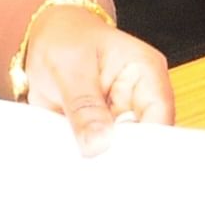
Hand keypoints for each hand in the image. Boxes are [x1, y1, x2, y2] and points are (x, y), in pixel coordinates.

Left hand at [21, 4, 173, 153]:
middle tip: (97, 165)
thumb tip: (98, 142)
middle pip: (145, 139)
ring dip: (102, 159)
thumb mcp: (70, 67)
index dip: (147, 142)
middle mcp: (139, 97)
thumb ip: (84, 106)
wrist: (45, 38)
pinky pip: (100, 152)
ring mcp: (121, 117)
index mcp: (145, 71)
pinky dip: (88, 159)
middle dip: (122, 155)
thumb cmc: (65, 38)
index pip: (159, 114)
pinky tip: (74, 162)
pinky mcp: (102, 131)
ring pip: (122, 151)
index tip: (123, 161)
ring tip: (82, 164)